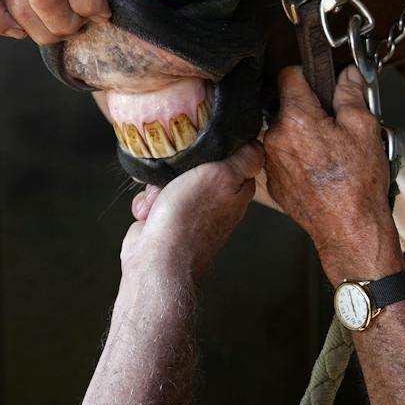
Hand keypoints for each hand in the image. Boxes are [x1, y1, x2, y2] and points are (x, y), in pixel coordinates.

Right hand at [121, 142, 263, 281]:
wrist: (157, 260)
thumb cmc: (188, 219)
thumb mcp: (222, 176)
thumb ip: (243, 158)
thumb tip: (257, 145)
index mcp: (237, 190)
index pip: (234, 155)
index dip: (214, 146)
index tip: (198, 144)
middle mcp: (217, 201)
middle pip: (196, 165)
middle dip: (176, 167)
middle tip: (172, 175)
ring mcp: (192, 212)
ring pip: (170, 180)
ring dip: (157, 186)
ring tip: (157, 199)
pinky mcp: (168, 219)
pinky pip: (155, 199)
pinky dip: (147, 204)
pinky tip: (148, 214)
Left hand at [263, 66, 399, 280]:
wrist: (350, 230)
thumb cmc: (358, 184)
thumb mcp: (364, 128)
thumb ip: (351, 94)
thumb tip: (348, 74)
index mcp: (295, 118)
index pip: (289, 75)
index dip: (309, 75)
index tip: (322, 84)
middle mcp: (275, 137)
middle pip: (286, 105)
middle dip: (309, 108)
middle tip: (336, 124)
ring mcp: (271, 161)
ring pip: (285, 132)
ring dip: (303, 133)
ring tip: (331, 151)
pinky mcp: (274, 181)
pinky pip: (283, 156)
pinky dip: (299, 156)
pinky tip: (322, 169)